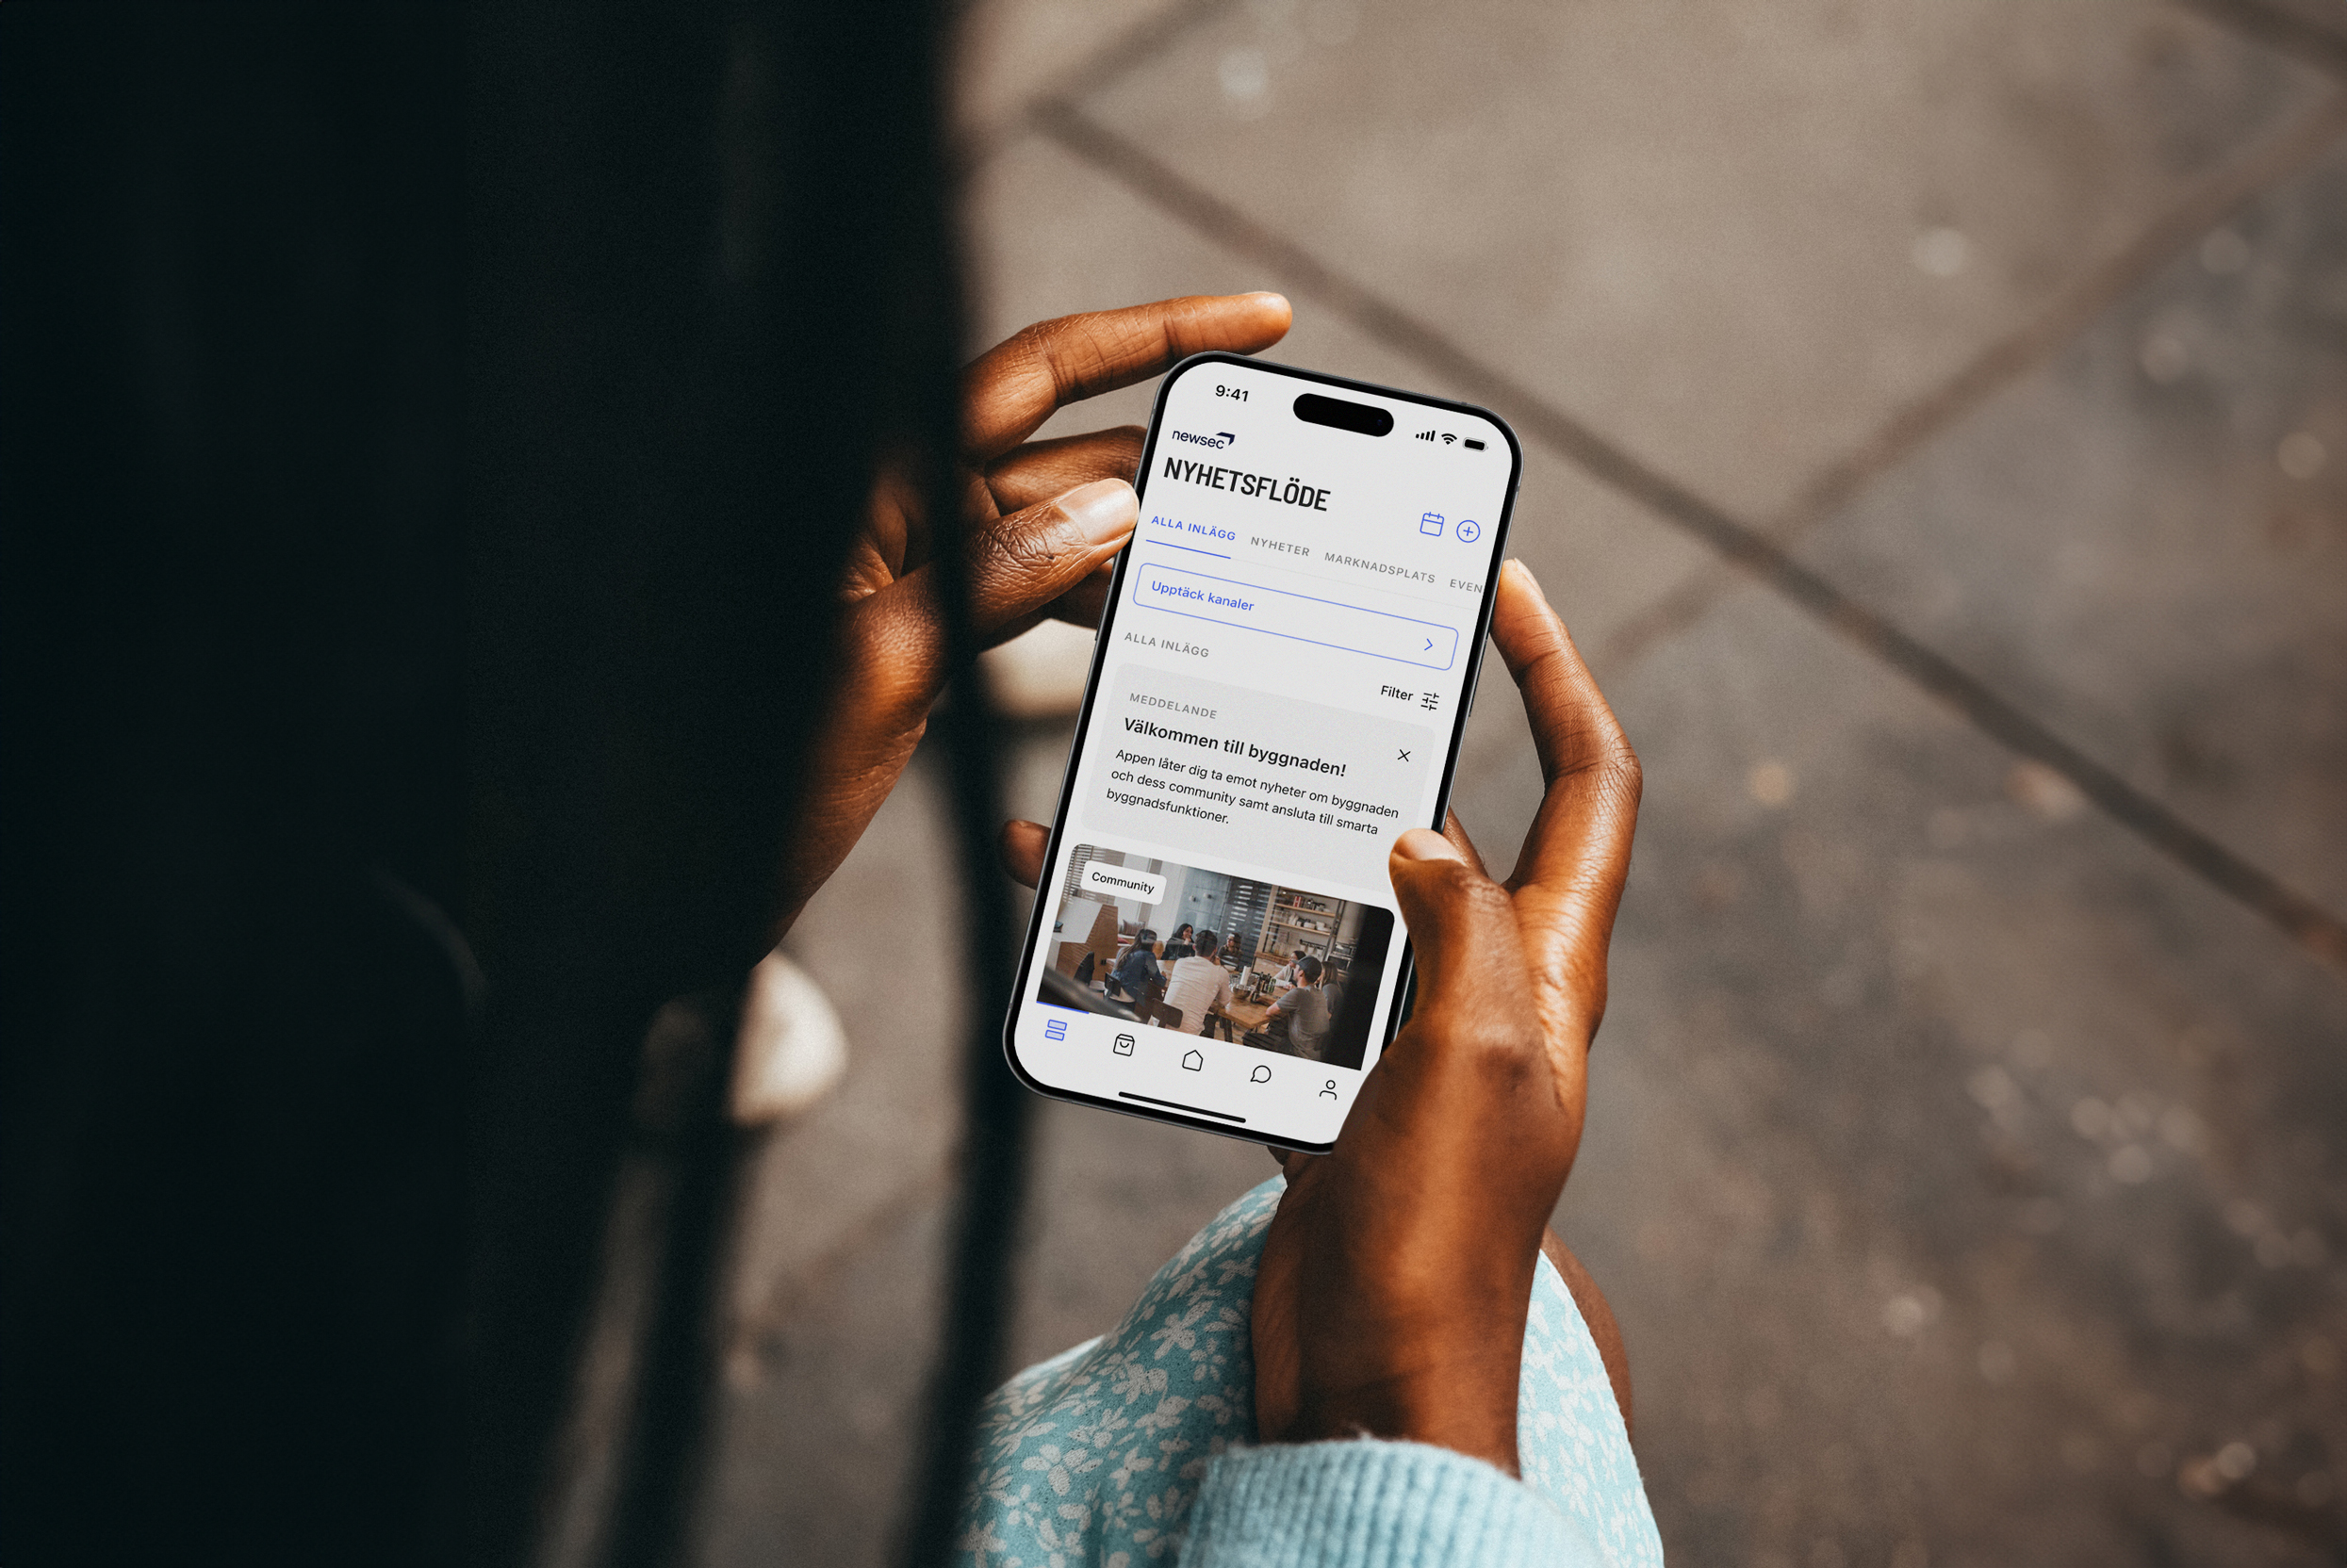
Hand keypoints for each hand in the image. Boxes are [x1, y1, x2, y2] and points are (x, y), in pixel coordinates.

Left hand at [773, 293, 1289, 935]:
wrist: (679, 882)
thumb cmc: (742, 772)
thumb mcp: (883, 667)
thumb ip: (995, 579)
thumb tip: (1116, 508)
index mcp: (878, 485)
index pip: (1035, 375)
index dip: (1155, 336)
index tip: (1256, 324)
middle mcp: (900, 515)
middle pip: (1064, 456)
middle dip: (1171, 464)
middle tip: (1282, 485)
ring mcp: (915, 580)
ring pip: (1057, 535)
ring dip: (1141, 548)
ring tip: (1237, 567)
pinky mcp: (924, 641)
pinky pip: (1029, 598)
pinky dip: (1093, 609)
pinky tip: (1151, 631)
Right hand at [991, 562, 1638, 1467]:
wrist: (1372, 1381)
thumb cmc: (1443, 1235)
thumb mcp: (1475, 1051)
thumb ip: (1461, 921)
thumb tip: (1419, 827)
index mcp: (1551, 966)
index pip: (1588, 783)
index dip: (1559, 673)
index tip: (1507, 583)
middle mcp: (1487, 986)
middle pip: (1456, 820)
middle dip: (1389, 736)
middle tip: (1309, 656)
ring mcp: (1404, 1034)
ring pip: (1344, 895)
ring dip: (1273, 834)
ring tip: (1190, 764)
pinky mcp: (1331, 1082)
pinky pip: (1270, 979)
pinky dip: (1205, 936)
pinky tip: (1121, 900)